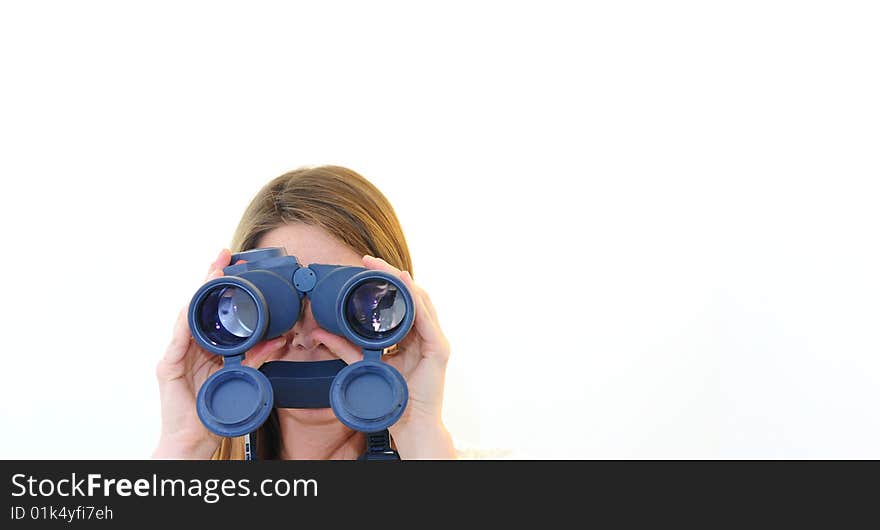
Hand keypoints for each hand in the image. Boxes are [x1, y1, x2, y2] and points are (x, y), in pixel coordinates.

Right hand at [152, 249, 288, 458]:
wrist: (194, 441)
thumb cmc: (215, 410)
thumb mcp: (243, 378)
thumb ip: (257, 359)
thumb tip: (281, 341)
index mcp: (206, 346)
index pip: (214, 308)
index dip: (223, 285)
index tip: (237, 263)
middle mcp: (189, 345)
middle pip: (199, 304)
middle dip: (210, 277)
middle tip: (225, 254)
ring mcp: (176, 354)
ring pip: (188, 315)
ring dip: (200, 292)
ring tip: (213, 271)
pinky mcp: (168, 367)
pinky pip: (178, 339)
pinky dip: (187, 322)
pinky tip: (194, 307)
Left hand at [310, 255, 455, 458]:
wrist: (410, 426)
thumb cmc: (392, 399)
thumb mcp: (363, 365)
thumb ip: (344, 348)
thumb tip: (319, 332)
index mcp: (412, 338)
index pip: (401, 301)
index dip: (384, 281)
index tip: (364, 266)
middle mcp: (426, 336)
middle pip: (412, 295)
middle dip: (391, 275)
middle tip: (369, 261)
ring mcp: (435, 341)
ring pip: (421, 301)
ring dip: (403, 281)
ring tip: (384, 268)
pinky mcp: (439, 350)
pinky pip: (427, 320)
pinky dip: (416, 300)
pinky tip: (406, 286)